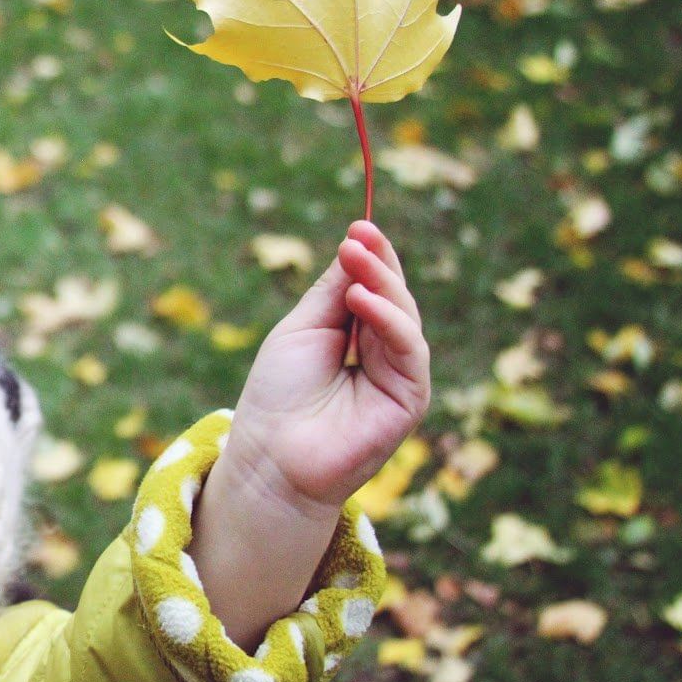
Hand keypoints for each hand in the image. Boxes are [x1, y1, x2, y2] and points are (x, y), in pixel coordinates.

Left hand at [225, 221, 430, 517]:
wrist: (271, 456)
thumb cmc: (278, 394)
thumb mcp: (302, 329)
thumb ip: (333, 292)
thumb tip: (356, 243)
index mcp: (355, 335)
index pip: (373, 287)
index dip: (370, 257)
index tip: (360, 226)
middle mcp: (382, 353)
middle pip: (392, 297)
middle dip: (377, 263)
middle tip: (358, 236)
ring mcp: (399, 375)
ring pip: (405, 317)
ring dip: (382, 284)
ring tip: (355, 259)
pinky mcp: (410, 398)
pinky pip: (409, 350)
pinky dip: (389, 320)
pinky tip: (362, 299)